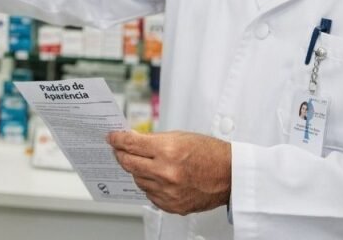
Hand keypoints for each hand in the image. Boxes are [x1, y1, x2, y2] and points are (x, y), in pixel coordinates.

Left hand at [107, 130, 230, 215]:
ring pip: (137, 180)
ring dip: (137, 171)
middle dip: (121, 155)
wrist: (230, 175)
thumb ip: (153, 140)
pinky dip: (150, 185)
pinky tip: (157, 178)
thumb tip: (131, 140)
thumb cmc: (209, 153)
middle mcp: (165, 172)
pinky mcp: (171, 205)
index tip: (112, 138)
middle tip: (119, 150)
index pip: (130, 144)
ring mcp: (168, 191)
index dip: (117, 140)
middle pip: (128, 164)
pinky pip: (149, 195)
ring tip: (145, 163)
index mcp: (167, 150)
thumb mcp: (179, 136)